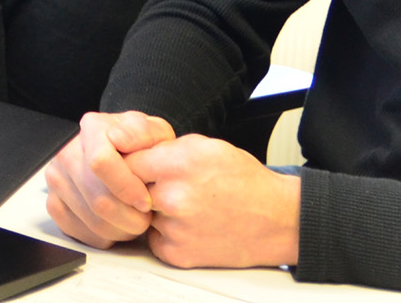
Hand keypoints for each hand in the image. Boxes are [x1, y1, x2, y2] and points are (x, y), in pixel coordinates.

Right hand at [43, 111, 172, 246]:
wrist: (122, 156)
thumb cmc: (139, 148)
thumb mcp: (153, 132)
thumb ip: (143, 132)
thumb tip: (119, 139)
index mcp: (91, 129)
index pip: (100, 162)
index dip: (126, 188)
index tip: (145, 201)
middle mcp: (67, 153)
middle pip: (98, 199)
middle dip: (130, 217)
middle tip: (146, 217)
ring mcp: (57, 180)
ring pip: (92, 221)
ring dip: (121, 230)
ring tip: (135, 220)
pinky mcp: (55, 204)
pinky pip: (82, 233)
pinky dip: (106, 237)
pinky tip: (117, 224)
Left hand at [127, 135, 300, 267]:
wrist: (275, 219)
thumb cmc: (244, 181)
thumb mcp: (206, 146)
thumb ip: (166, 147)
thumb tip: (135, 150)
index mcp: (178, 164)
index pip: (126, 161)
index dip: (130, 161)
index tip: (137, 164)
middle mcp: (172, 198)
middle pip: (130, 189)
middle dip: (143, 185)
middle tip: (164, 185)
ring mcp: (174, 229)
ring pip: (143, 214)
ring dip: (155, 209)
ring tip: (185, 204)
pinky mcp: (177, 254)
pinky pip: (153, 238)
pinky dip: (165, 232)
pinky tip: (188, 223)